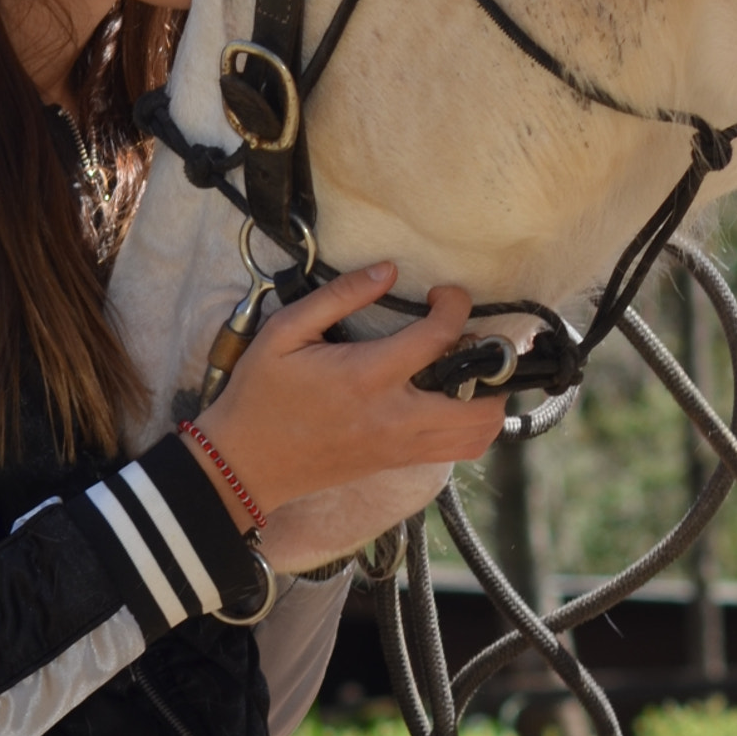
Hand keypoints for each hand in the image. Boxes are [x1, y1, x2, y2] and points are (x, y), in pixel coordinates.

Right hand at [182, 264, 502, 524]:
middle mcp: (394, 417)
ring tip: (468, 370)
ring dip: (488, 400)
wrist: (244, 464)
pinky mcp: (396, 463)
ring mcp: (400, 447)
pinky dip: (470, 426)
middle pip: (479, 403)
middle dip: (492, 365)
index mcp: (366, 377)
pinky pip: (456, 451)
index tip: (445, 292)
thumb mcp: (285, 332)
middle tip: (471, 338)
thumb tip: (387, 270)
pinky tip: (449, 399)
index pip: (439, 339)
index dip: (456, 305)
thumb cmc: (260, 395)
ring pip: (477, 436)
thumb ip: (339, 296)